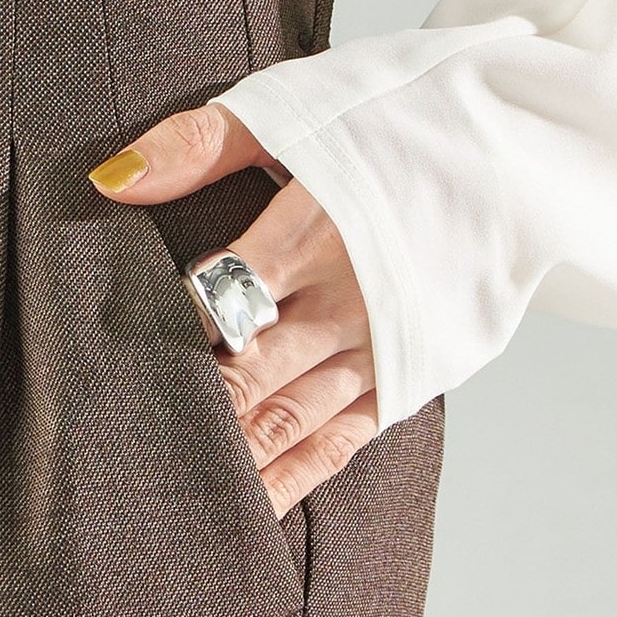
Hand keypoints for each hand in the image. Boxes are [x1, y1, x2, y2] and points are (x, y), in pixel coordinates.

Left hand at [87, 102, 376, 519]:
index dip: (159, 335)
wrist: (511, 151)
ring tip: (167, 498)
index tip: (104, 365)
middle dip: (184, 415)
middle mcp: (343, 302)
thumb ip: (200, 144)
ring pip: (286, 421)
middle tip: (120, 452)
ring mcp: (377, 348)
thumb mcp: (296, 109)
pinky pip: (339, 442)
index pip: (214, 299)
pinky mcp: (405, 377)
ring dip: (230, 459)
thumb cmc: (393, 122)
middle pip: (245, 375)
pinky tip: (250, 507)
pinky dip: (291, 477)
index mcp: (310, 233)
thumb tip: (111, 180)